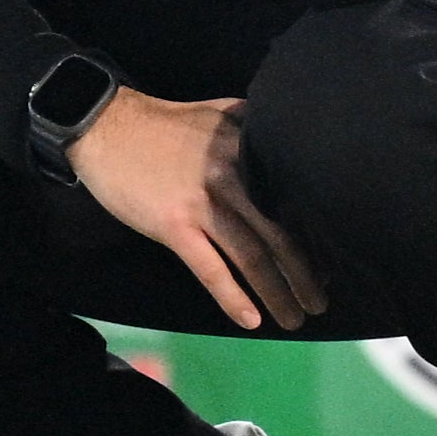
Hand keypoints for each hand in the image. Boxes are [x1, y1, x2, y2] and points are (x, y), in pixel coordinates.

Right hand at [68, 87, 328, 331]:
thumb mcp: (220, 115)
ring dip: (276, 293)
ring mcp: (203, 202)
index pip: (293, 200)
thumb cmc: (165, 125)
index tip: (329, 263)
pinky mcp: (173, 225)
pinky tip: (250, 320)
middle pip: (280, 234)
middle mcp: (234, 176)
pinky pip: (210, 268)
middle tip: (321, 302)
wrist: (106, 126)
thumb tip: (289, 145)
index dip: (315, 237)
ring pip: (251, 256)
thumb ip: (255, 130)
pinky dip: (232, 297)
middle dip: (305, 274)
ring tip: (293, 319)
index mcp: (249, 149)